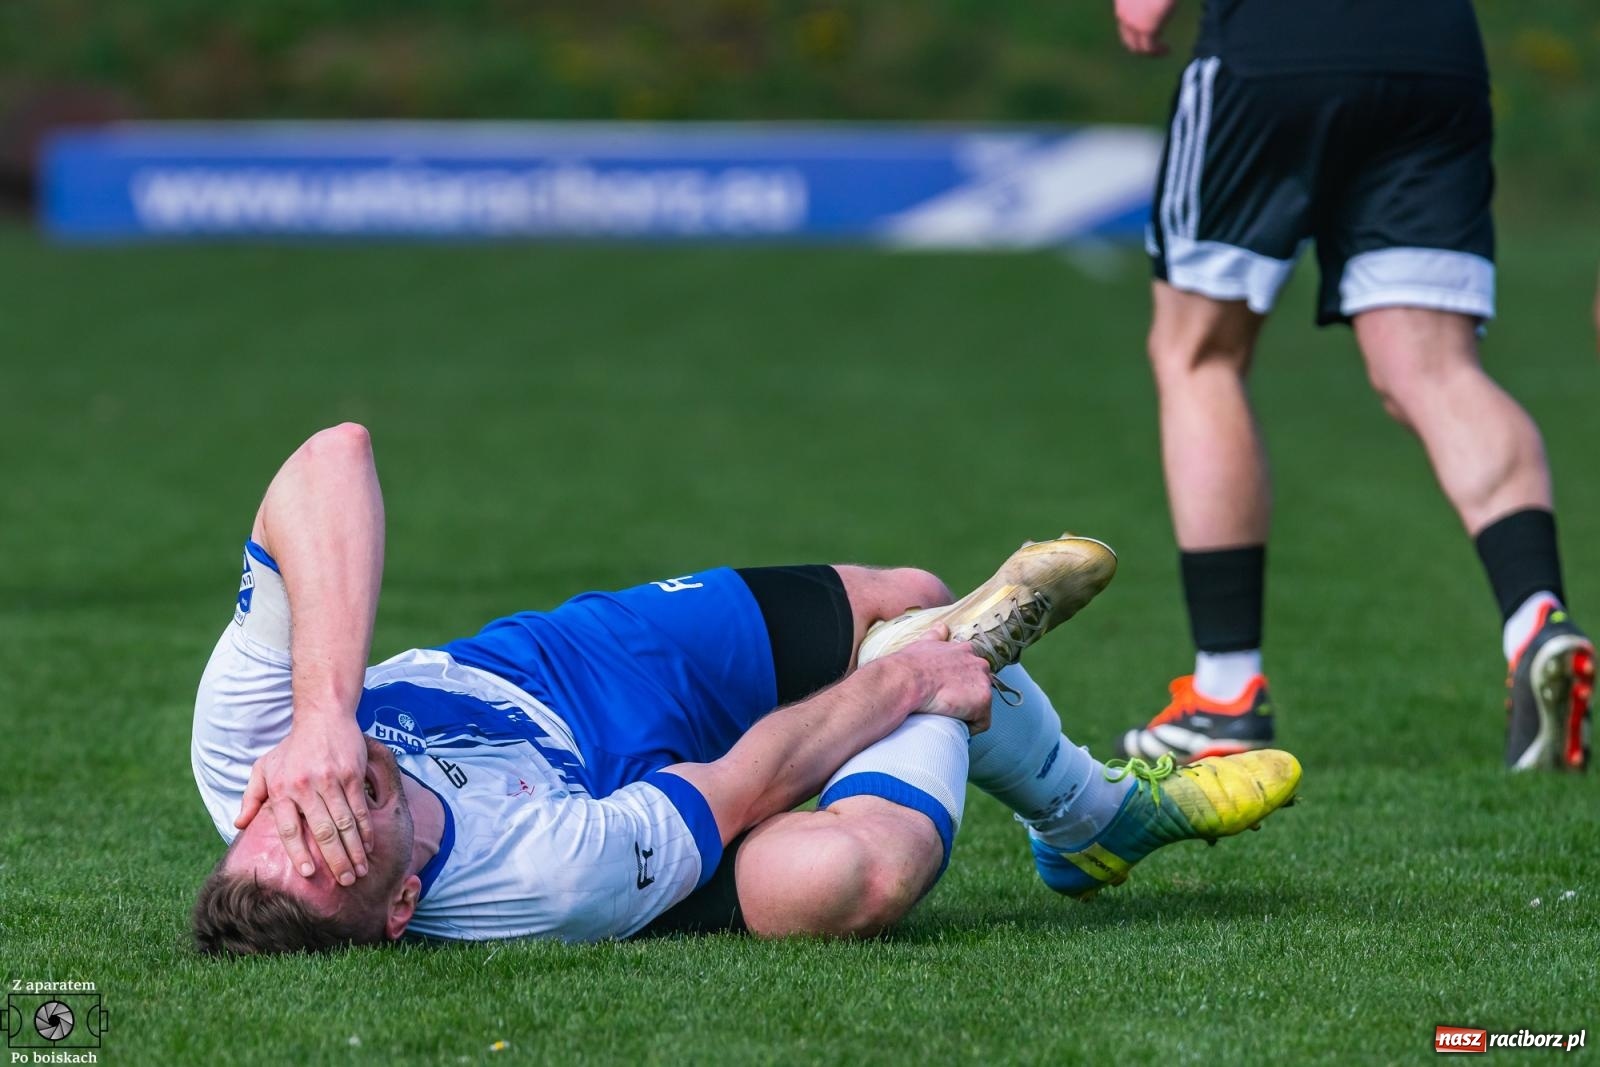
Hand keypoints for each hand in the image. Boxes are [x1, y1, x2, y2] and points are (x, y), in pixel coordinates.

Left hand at [235, 716, 372, 884]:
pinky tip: (371, 845)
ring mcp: (330, 781)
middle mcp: (305, 787)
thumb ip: (252, 797)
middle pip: (322, 831)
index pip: (289, 829)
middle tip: (345, 882)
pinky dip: (366, 829)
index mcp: (281, 790)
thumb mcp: (264, 768)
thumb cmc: (292, 746)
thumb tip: (239, 825)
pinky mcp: (351, 775)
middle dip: (335, 860)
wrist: (323, 716)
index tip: (310, 874)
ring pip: (344, 823)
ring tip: (361, 870)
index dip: (299, 853)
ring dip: (354, 850)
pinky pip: (360, 808)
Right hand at [884, 627, 994, 733]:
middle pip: (980, 685)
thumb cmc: (911, 665)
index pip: (973, 668)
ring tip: (950, 717)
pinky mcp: (983, 702)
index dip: (963, 681)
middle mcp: (979, 664)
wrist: (908, 680)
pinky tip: (957, 728)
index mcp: (965, 650)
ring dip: (969, 712)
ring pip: (982, 704)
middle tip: (948, 705)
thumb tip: (941, 626)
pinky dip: (971, 727)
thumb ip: (936, 635)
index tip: (951, 690)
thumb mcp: (924, 643)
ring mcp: (983, 683)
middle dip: (968, 696)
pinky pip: (982, 722)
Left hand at [1115, 0, 1176, 55]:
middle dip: (1140, 45)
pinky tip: (1167, 49)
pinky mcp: (1146, 27)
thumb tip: (1152, 7)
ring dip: (1150, 51)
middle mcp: (1122, 14)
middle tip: (1154, 48)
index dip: (1134, 31)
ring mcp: (1132, 22)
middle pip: (1127, 38)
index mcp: (1120, 3)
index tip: (1150, 31)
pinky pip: (1150, 47)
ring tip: (1162, 50)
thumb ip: (1143, 3)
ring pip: (1137, 46)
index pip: (1123, 21)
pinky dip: (1158, 51)